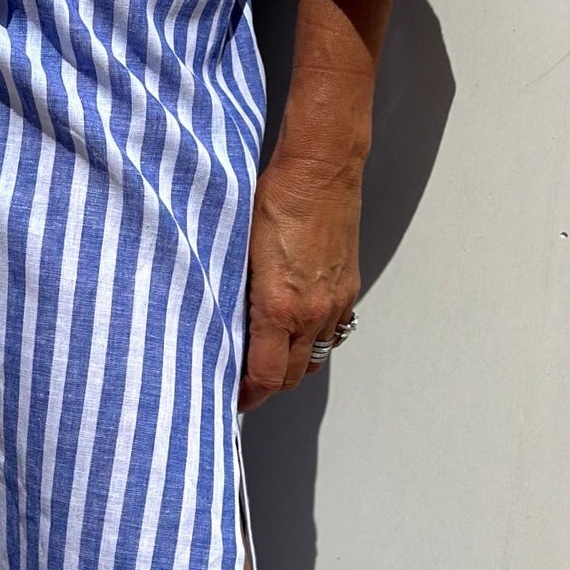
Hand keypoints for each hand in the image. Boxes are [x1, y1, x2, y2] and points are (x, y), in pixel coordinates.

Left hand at [238, 154, 362, 412]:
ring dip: (293, 363)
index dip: (248, 396)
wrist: (320, 170)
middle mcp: (312, 312)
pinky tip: (296, 324)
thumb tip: (221, 322)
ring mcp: (335, 302)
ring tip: (268, 355)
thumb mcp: (238, 248)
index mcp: (279, 306)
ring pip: (316, 356)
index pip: (267, 376)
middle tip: (245, 381)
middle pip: (293, 376)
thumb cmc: (275, 198)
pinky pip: (333, 330)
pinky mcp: (348, 288)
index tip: (234, 399)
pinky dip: (314, 338)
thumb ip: (234, 292)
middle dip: (268, 385)